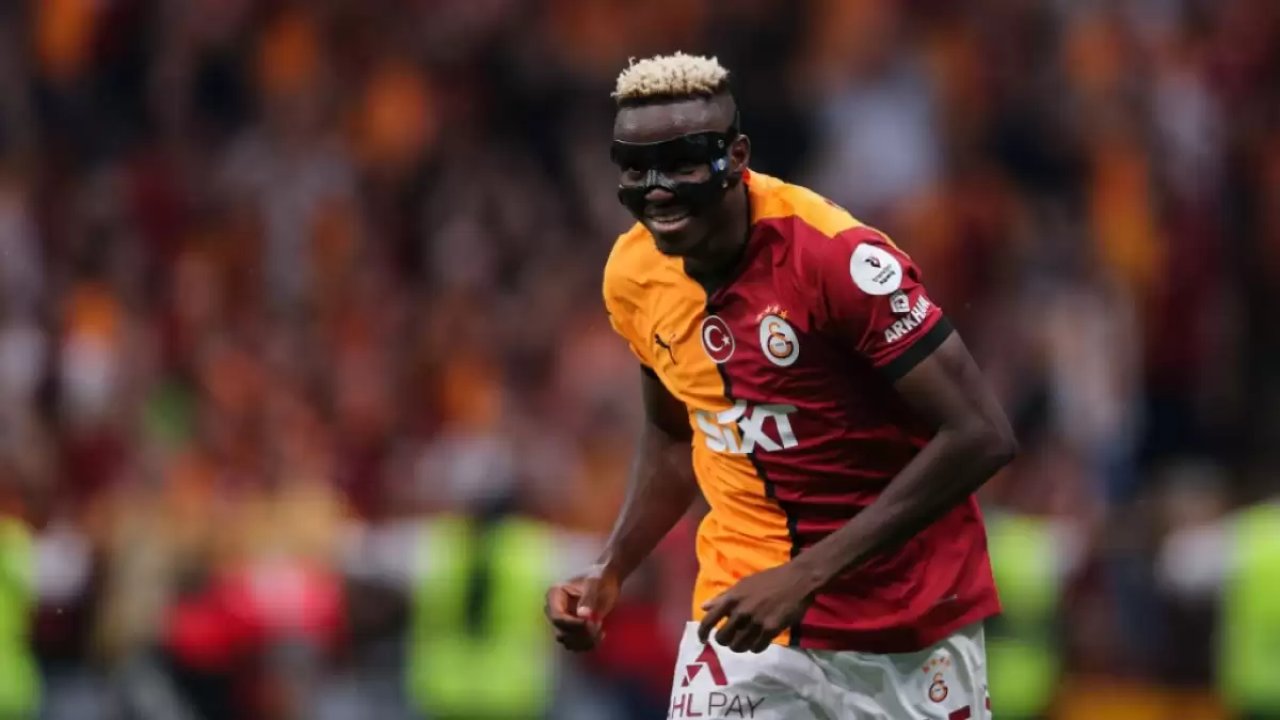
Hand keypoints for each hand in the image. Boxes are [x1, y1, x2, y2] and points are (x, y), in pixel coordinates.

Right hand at [544, 564, 620, 651]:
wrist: (608, 582)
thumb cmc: (600, 579)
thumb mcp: (595, 584)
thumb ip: (589, 598)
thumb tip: (582, 615)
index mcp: (554, 595)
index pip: (558, 617)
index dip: (574, 625)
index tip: (592, 623)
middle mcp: (553, 610)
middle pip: (561, 632)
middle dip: (581, 635)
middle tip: (599, 627)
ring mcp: (561, 622)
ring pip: (567, 642)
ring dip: (585, 642)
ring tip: (601, 631)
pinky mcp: (569, 630)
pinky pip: (574, 645)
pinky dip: (587, 644)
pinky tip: (600, 636)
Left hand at [697, 563, 818, 652]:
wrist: (797, 580)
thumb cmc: (769, 579)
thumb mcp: (743, 584)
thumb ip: (723, 596)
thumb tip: (704, 606)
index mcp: (732, 598)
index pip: (709, 620)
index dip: (702, 633)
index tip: (702, 640)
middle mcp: (741, 611)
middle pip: (723, 638)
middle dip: (724, 641)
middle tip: (730, 639)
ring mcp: (756, 622)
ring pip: (738, 646)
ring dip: (739, 647)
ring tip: (744, 642)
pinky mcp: (771, 630)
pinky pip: (756, 648)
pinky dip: (755, 648)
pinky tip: (758, 642)